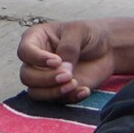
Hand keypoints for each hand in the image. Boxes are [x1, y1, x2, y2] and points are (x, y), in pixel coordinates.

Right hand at [16, 18, 133, 98]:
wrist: (108, 49)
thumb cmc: (89, 34)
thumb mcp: (79, 31)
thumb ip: (68, 47)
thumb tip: (62, 69)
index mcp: (37, 39)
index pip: (24, 52)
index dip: (37, 59)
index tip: (57, 61)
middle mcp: (36, 60)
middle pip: (26, 76)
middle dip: (46, 79)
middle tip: (67, 75)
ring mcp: (46, 77)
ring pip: (35, 92)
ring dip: (53, 92)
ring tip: (75, 84)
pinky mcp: (59, 90)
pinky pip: (56, 101)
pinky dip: (70, 98)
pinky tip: (85, 90)